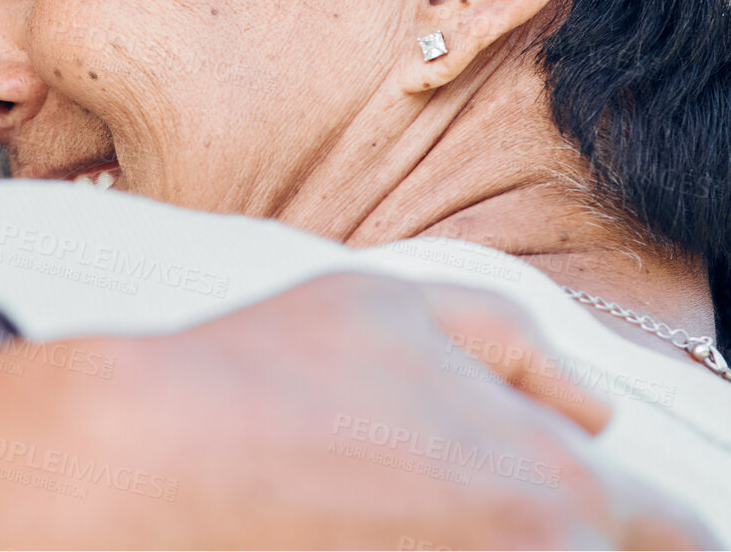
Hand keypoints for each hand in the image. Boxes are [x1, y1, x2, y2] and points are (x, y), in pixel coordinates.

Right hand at [0, 271, 709, 549]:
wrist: (156, 458)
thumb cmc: (271, 375)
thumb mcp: (400, 303)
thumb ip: (520, 345)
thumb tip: (594, 407)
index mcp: (550, 483)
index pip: (674, 532)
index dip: (659, 523)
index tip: (637, 518)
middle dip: (565, 523)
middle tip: (474, 484)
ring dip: (498, 538)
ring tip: (407, 492)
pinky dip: (440, 550)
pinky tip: (377, 517)